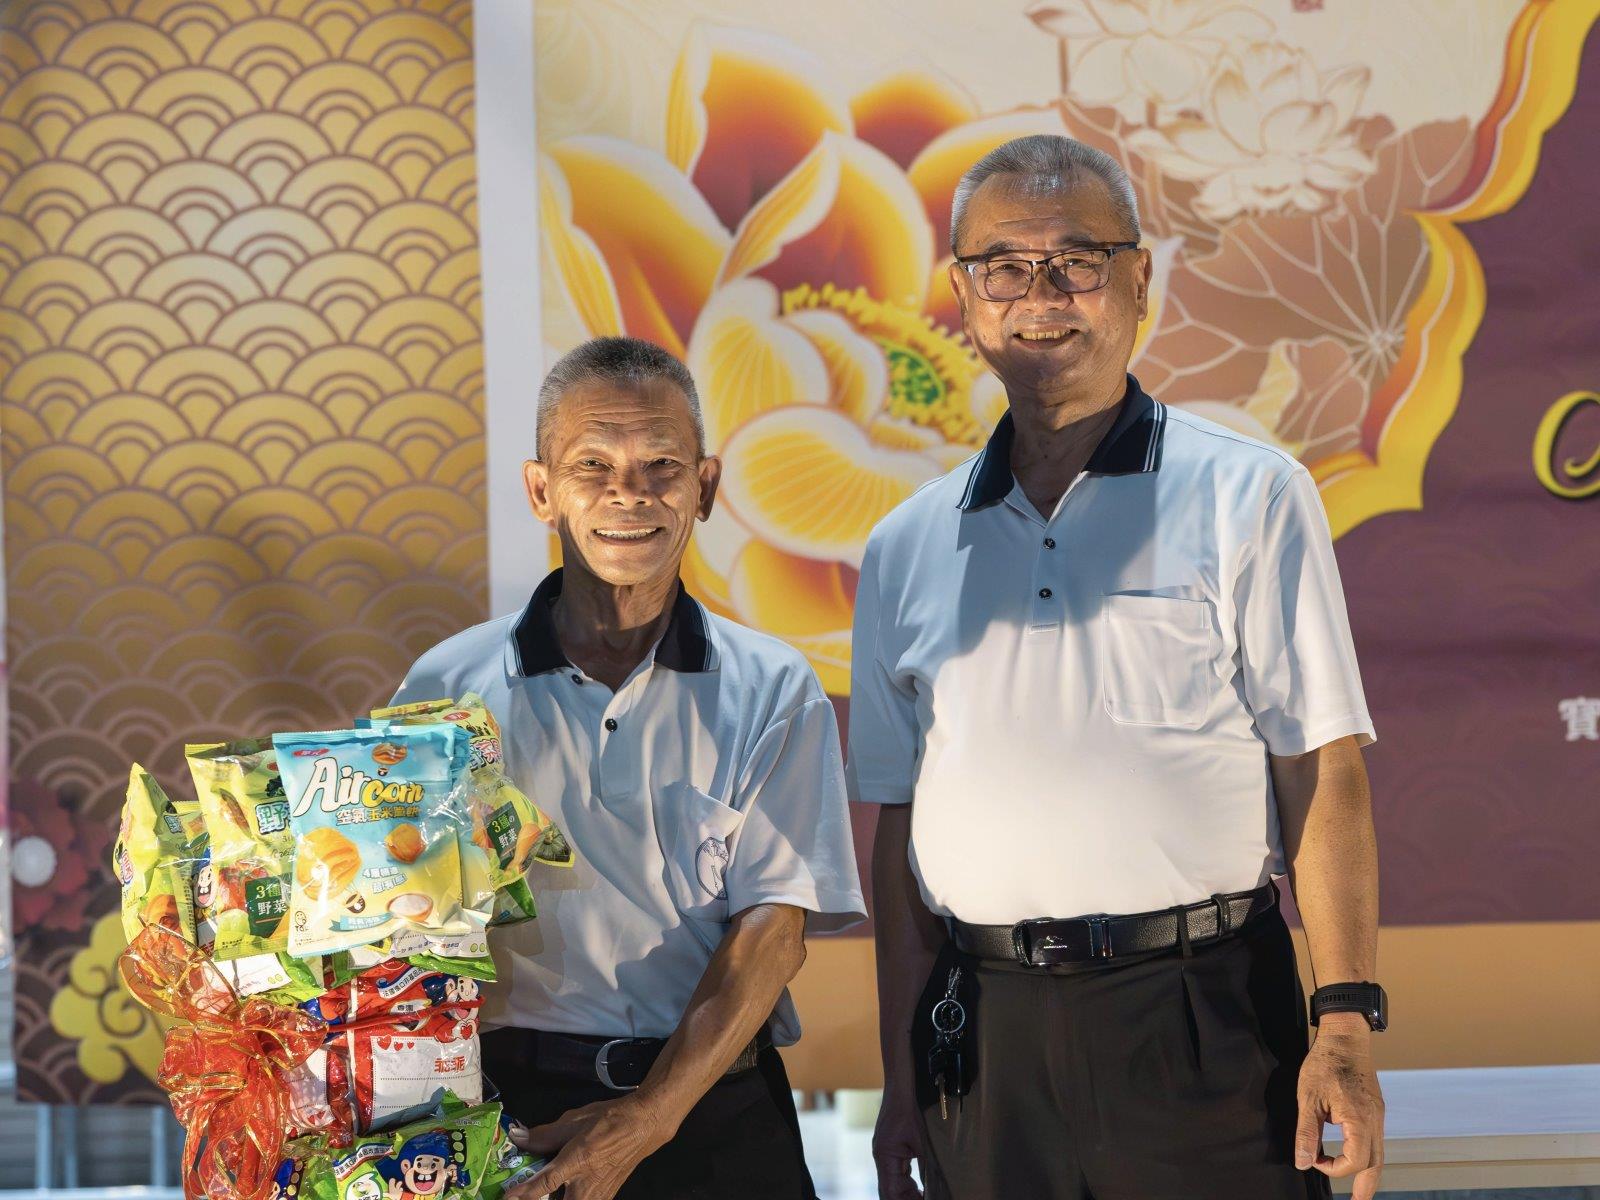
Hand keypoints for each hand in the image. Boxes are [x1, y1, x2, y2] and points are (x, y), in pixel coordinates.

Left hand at [507, 1095, 672, 1199]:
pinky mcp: (605, 1198)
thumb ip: (545, 1134)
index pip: (543, 1185)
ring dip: (556, 1197)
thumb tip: (518, 1138)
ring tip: (548, 1189)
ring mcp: (597, 1196)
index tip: (506, 1198)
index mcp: (577, 1162)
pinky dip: (569, 1196)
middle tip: (524, 1193)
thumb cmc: (609, 1119)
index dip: (523, 1193)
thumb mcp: (575, 1120)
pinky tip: (567, 1187)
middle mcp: (586, 1186)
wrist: (644, 1126)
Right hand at [873, 1078, 925, 1199]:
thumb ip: (927, 1166)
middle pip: (890, 1190)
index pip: (890, 1191)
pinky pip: (898, 1172)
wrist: (902, 1087)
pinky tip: (922, 1189)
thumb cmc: (910, 1110)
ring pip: (894, 1183)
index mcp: (885, 1157)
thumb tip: (937, 1188)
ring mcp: (885, 1153)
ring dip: (908, 1193)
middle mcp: (881, 1158)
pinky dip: (909, 1183)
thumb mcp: (922, 1141)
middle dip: (907, 1199)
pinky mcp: (892, 1149)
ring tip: (926, 1198)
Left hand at [1295, 1019, 1384, 1199]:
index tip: (1313, 1158)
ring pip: (1379, 1154)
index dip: (1333, 1168)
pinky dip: (1367, 1155)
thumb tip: (1302, 1162)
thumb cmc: (1324, 1064)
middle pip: (1376, 1165)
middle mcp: (1374, 1122)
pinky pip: (1375, 1140)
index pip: (1354, 1161)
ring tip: (1359, 1191)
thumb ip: (1306, 1133)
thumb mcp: (1308, 1098)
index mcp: (1359, 1121)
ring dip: (1367, 1173)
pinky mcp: (1375, 1109)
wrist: (1345, 1037)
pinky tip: (1355, 1157)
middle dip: (1365, 1188)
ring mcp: (1378, 1116)